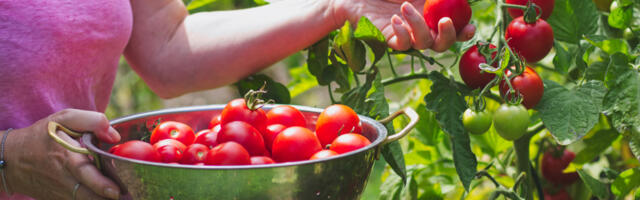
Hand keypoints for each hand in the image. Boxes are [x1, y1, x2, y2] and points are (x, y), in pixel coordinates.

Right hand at [4, 109, 120, 198]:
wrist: (12, 159)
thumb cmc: (42, 136)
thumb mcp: (64, 119)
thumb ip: (92, 121)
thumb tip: (114, 136)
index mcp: (65, 156)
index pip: (84, 173)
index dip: (101, 184)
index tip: (116, 191)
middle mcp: (62, 177)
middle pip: (87, 195)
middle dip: (106, 198)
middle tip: (125, 196)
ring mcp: (59, 191)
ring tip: (117, 196)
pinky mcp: (57, 199)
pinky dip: (90, 199)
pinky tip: (101, 195)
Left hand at [331, 0, 474, 51]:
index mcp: (433, 14)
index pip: (455, 29)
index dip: (465, 32)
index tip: (471, 27)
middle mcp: (423, 28)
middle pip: (443, 44)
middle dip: (449, 36)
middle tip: (444, 21)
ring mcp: (407, 35)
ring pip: (423, 44)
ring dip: (418, 26)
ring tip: (404, 6)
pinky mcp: (390, 40)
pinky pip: (402, 45)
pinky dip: (402, 33)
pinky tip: (395, 19)